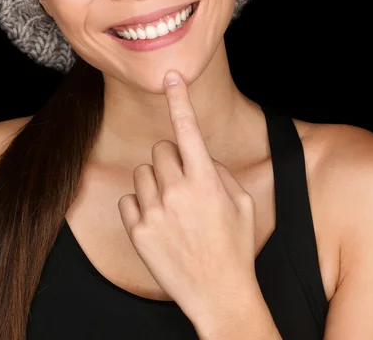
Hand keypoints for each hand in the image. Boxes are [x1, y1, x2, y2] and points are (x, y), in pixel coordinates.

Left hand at [117, 70, 257, 322]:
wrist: (219, 295)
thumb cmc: (236, 247)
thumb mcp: (242, 203)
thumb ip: (218, 172)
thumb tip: (198, 156)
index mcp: (205, 181)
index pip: (189, 129)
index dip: (179, 98)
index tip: (170, 76)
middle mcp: (177, 192)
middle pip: (161, 149)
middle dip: (172, 159)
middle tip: (184, 183)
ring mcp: (154, 212)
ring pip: (144, 172)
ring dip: (156, 181)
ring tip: (172, 207)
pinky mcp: (137, 231)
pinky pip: (130, 199)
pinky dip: (142, 205)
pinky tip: (158, 223)